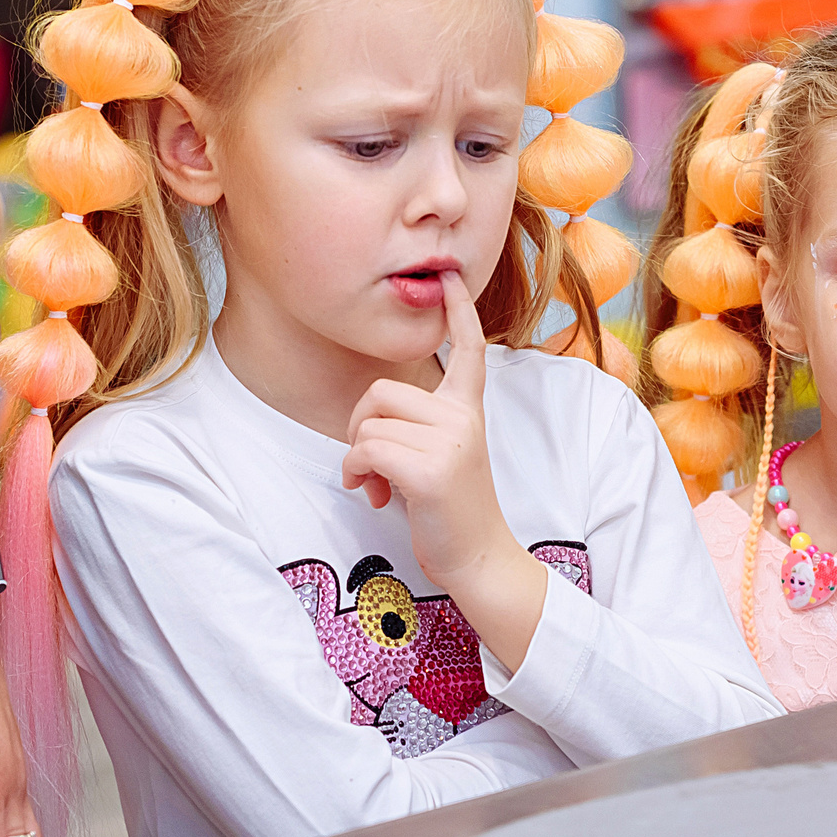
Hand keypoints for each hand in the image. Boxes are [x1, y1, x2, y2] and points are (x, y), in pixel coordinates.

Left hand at [340, 271, 548, 671]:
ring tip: (379, 485)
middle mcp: (462, 419)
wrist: (479, 557)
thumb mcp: (444, 456)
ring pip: (368, 425)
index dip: (458, 312)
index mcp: (467, 410)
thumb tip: (369, 424)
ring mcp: (450, 443)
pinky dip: (358, 474)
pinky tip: (375, 495)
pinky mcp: (431, 470)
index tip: (449, 278)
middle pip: (380, 392)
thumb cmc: (452, 510)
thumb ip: (419, 427)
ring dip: (358, 459)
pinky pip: (366, 452)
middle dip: (360, 427)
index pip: (468, 349)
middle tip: (372, 464)